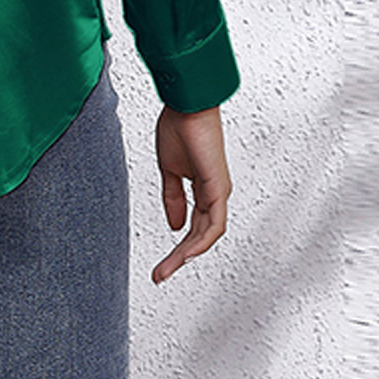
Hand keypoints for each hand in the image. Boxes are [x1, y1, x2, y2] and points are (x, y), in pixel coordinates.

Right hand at [151, 103, 231, 283]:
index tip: (161, 263)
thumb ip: (173, 198)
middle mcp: (214, 193)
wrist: (185, 104)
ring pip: (207, 234)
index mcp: (203, 188)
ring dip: (187, 254)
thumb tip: (175, 226)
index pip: (194, 226)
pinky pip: (214, 223)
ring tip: (166, 269)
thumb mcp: (169, 170)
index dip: (178, 246)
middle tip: (160, 274)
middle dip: (179, 257)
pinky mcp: (218, 187)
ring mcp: (218, 191)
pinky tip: (186, 252)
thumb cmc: (179, 127)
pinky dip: (201, 241)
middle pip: (201, 235)